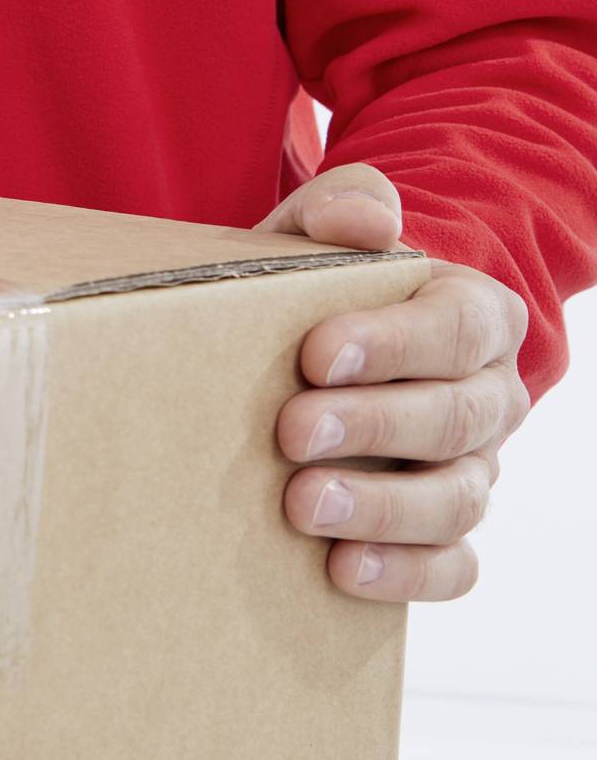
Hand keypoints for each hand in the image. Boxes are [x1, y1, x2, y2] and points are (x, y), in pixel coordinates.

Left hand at [256, 164, 529, 601]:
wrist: (319, 353)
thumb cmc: (320, 288)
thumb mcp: (317, 234)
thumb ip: (341, 208)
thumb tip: (359, 218)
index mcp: (473, 314)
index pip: (456, 327)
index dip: (393, 343)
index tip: (317, 353)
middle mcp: (488, 396)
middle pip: (457, 417)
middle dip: (373, 426)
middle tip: (293, 430)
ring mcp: (473, 469)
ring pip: (457, 499)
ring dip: (381, 508)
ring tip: (303, 505)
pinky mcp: (443, 532)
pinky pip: (452, 566)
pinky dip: (406, 573)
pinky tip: (342, 569)